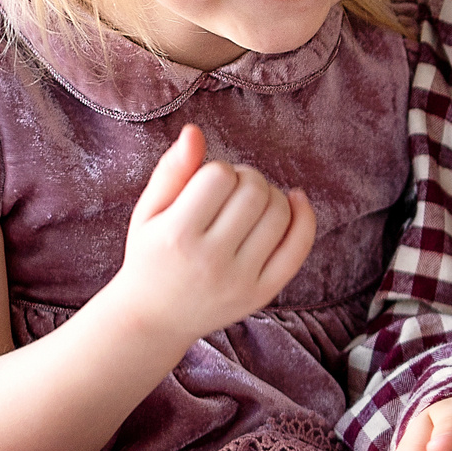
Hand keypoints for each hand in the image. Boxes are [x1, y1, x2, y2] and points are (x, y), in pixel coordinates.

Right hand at [113, 125, 316, 341]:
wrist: (153, 319)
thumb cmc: (150, 255)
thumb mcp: (148, 212)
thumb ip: (171, 170)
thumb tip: (195, 131)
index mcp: (176, 235)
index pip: (219, 175)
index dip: (217, 170)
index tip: (207, 183)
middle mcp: (210, 260)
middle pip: (254, 191)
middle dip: (247, 178)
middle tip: (232, 189)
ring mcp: (240, 280)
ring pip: (280, 213)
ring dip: (271, 194)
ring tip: (251, 202)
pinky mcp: (262, 293)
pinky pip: (298, 246)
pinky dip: (303, 216)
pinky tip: (294, 200)